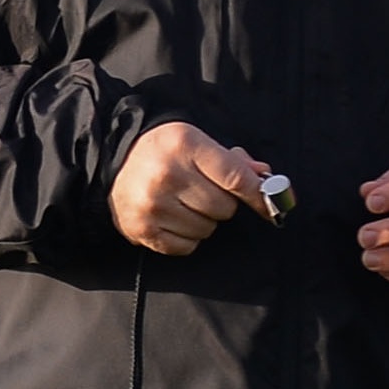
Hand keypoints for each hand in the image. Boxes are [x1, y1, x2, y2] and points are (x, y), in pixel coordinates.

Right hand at [110, 120, 272, 254]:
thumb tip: (265, 178)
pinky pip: (186, 246)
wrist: (114, 161)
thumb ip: (233, 161)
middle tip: (204, 193)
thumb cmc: (164, 152)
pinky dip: (186, 237)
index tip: (274, 207)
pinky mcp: (142, 229)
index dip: (259, 196)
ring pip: (207, 229)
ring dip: (203, 221)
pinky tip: (173, 219)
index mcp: (184, 145)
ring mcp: (152, 204)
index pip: (236, 178)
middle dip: (222, 204)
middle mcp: (166, 174)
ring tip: (184, 205)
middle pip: (224, 208)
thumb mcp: (197, 142)